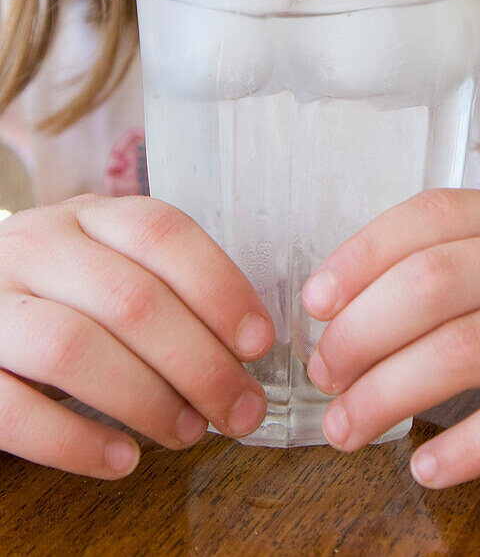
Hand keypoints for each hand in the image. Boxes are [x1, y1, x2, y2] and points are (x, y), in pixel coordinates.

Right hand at [0, 194, 274, 477]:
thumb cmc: (60, 294)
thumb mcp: (108, 266)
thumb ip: (165, 287)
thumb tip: (247, 346)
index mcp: (87, 216)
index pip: (162, 233)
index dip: (219, 287)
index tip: (258, 342)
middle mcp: (37, 246)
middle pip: (132, 299)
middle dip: (200, 363)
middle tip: (240, 410)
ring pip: (74, 349)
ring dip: (146, 400)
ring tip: (189, 432)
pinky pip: (16, 411)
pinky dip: (76, 442)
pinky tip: (122, 460)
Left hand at [302, 188, 479, 487]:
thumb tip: (389, 295)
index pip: (431, 216)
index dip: (361, 254)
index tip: (316, 299)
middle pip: (433, 283)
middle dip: (360, 332)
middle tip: (323, 376)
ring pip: (466, 350)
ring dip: (390, 394)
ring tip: (349, 429)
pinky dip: (469, 446)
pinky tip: (431, 469)